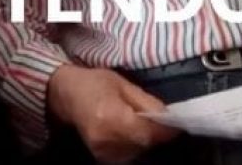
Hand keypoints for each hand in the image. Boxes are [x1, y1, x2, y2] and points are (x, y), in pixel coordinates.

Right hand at [48, 65, 178, 163]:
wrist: (65, 95)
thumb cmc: (94, 83)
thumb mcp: (123, 84)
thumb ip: (147, 103)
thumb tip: (170, 117)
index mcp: (111, 117)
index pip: (149, 132)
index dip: (166, 129)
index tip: (177, 123)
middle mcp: (106, 140)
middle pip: (145, 143)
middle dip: (156, 133)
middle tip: (161, 120)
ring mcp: (102, 151)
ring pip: (138, 151)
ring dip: (146, 139)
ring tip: (141, 122)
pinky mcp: (101, 157)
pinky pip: (128, 154)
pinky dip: (135, 144)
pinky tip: (130, 131)